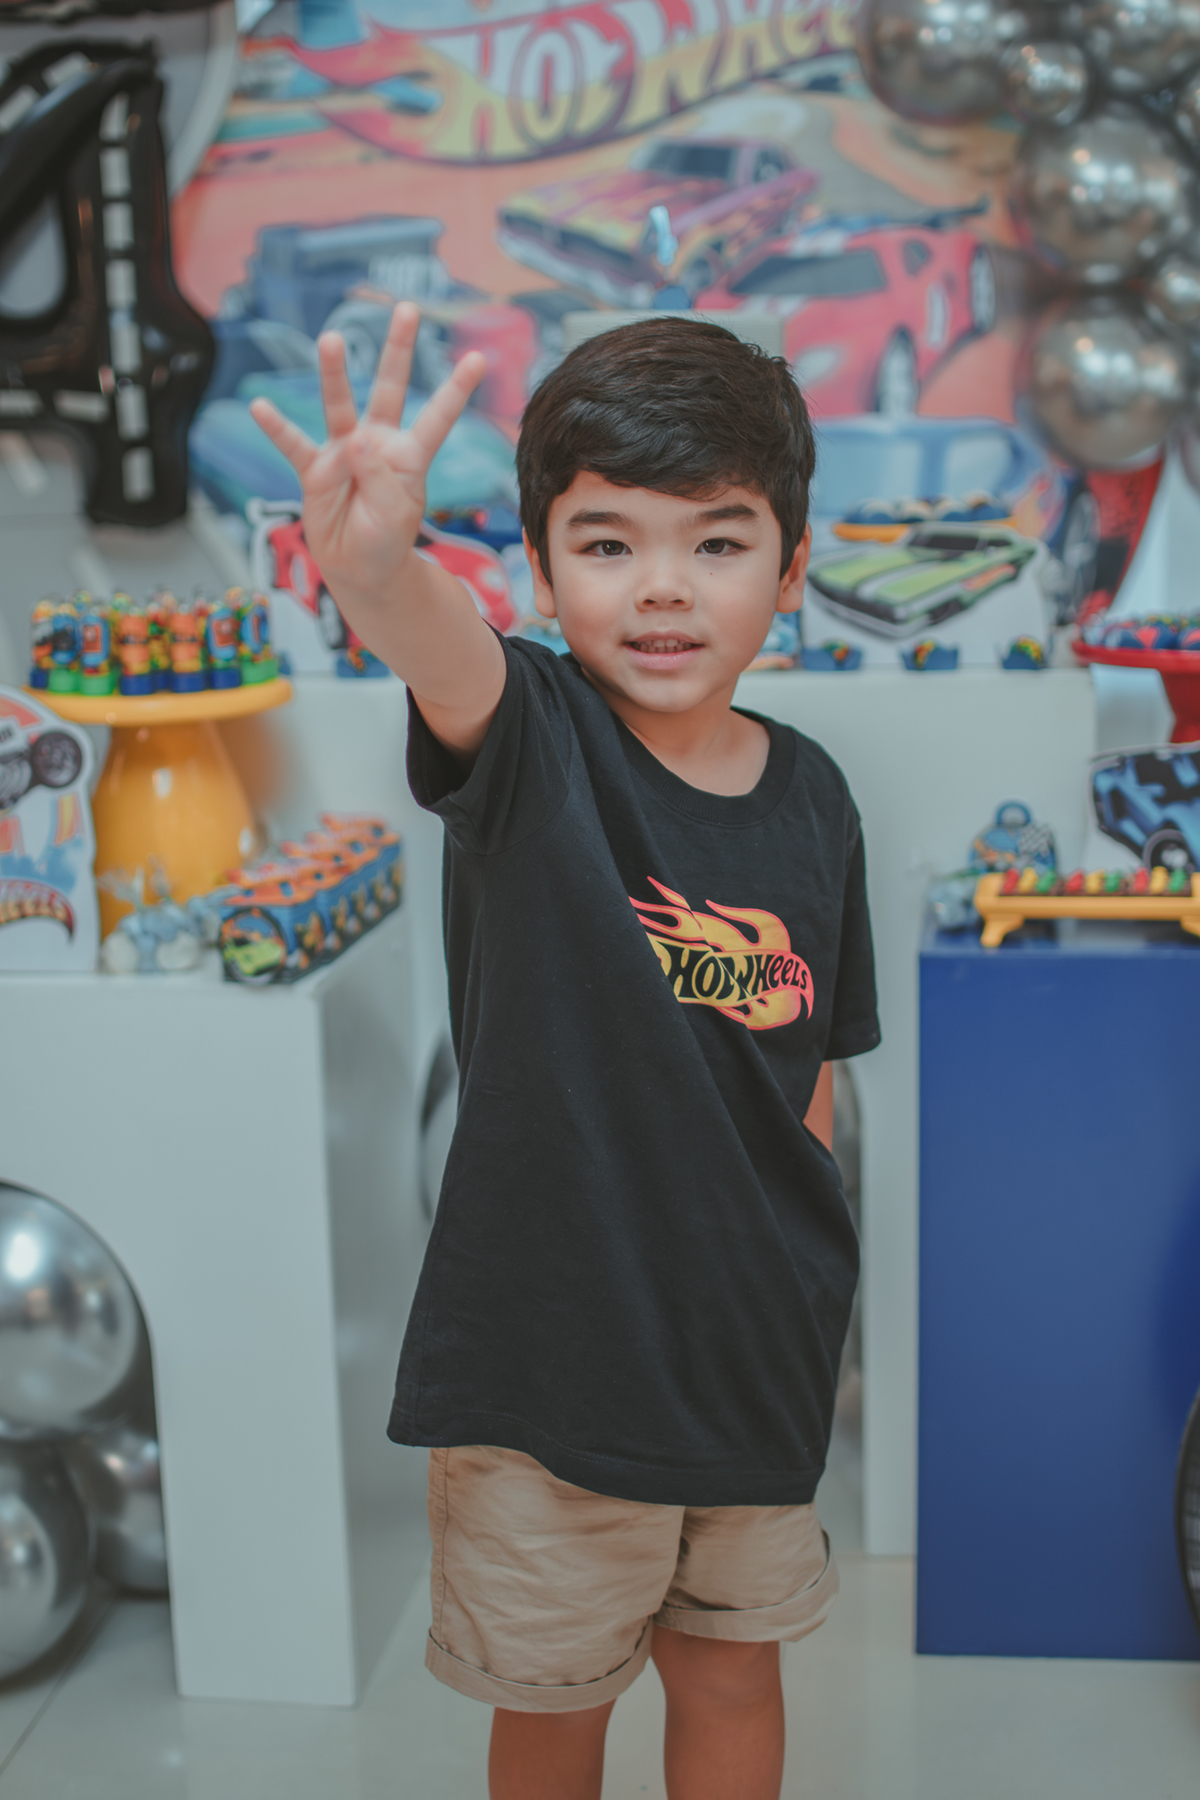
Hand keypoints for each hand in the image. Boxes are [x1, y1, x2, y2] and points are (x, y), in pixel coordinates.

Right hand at [249, 303, 485, 613]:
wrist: (361, 569)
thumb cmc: (386, 540)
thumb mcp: (394, 516)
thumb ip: (381, 480)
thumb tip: (356, 441)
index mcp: (409, 456)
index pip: (437, 417)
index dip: (456, 390)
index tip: (478, 358)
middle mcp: (378, 443)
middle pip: (389, 388)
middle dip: (398, 350)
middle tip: (407, 309)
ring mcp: (344, 453)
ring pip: (339, 405)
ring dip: (335, 373)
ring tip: (332, 339)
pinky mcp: (314, 470)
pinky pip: (292, 444)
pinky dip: (276, 427)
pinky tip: (260, 406)